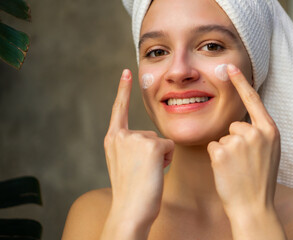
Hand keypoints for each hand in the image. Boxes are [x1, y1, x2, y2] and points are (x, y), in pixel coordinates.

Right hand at [104, 69, 173, 224]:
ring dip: (161, 157)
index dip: (123, 90)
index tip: (127, 72)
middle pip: (151, 135)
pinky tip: (156, 172)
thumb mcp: (122, 164)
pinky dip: (167, 160)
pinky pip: (169, 147)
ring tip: (148, 173)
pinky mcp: (151, 145)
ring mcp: (135, 139)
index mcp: (113, 139)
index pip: (118, 109)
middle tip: (143, 172)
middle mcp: (121, 136)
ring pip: (161, 141)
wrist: (130, 210)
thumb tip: (152, 140)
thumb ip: (130, 146)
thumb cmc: (131, 191)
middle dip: (154, 152)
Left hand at [207, 64, 280, 216]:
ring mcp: (238, 142)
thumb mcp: (270, 152)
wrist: (254, 206)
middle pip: (235, 124)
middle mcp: (255, 133)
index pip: (253, 100)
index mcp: (270, 131)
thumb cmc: (260, 180)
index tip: (230, 67)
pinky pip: (212, 146)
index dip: (241, 82)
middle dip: (235, 140)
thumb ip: (260, 134)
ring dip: (226, 150)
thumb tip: (242, 122)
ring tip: (236, 168)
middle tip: (243, 162)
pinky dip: (216, 158)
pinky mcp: (221, 152)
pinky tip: (226, 170)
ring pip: (222, 136)